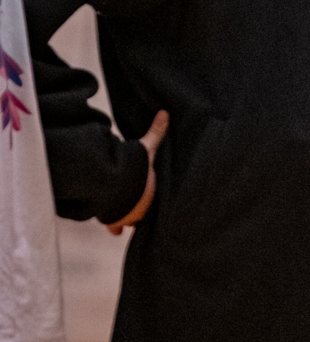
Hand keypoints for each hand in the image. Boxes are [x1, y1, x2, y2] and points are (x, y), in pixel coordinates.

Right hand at [106, 108, 168, 235]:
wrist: (116, 187)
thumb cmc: (136, 170)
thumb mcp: (147, 150)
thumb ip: (156, 133)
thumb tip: (164, 112)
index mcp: (155, 194)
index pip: (158, 202)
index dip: (154, 201)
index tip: (152, 198)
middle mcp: (145, 210)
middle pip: (145, 215)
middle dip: (141, 213)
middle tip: (140, 209)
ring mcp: (130, 218)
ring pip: (130, 224)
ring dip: (127, 221)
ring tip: (127, 220)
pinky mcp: (113, 221)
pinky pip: (114, 228)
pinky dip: (113, 227)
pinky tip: (114, 228)